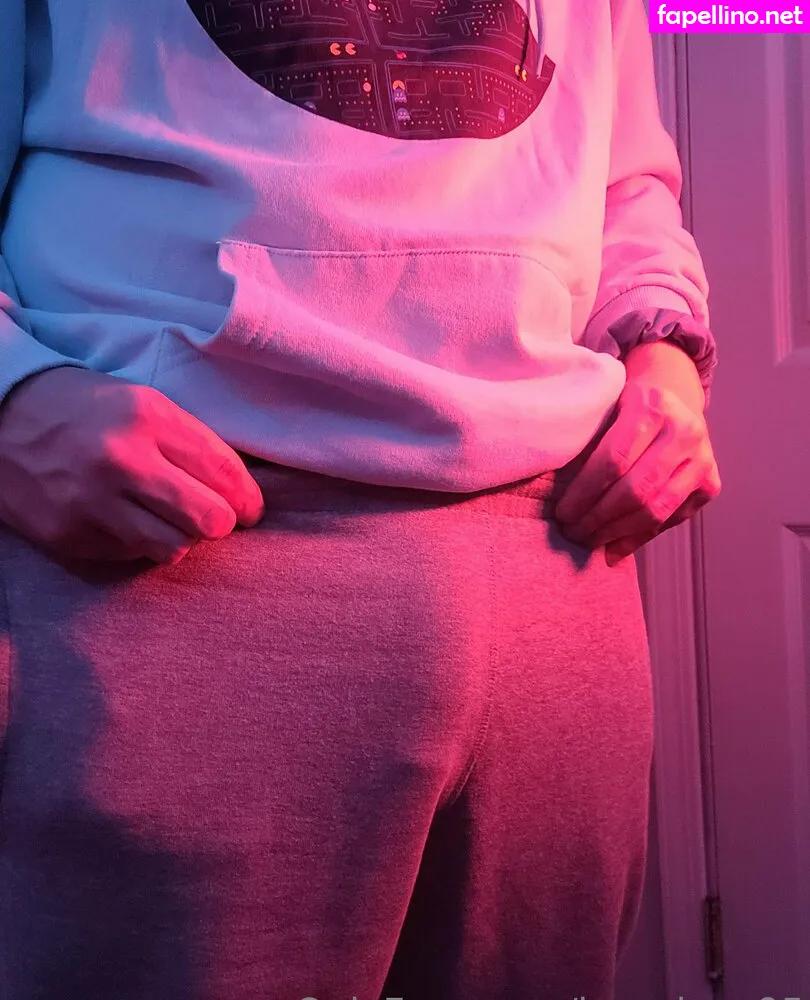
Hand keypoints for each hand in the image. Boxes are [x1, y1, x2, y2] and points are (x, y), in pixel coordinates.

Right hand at [0, 367, 264, 563]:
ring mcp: (93, 502)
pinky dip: (140, 543)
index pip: (225, 473)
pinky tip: (127, 520)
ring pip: (175, 548)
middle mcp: (124, 460)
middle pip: (210, 520)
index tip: (250, 510)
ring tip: (170, 521)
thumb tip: (239, 492)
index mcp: (150, 417)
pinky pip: (132, 555)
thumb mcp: (143, 402)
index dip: (248, 500)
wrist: (2, 414)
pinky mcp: (70, 534)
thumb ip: (191, 443)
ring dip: (181, 538)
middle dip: (220, 522)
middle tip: (212, 517)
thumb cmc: (86, 408)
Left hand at [554, 378, 721, 564]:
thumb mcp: (607, 407)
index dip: (585, 492)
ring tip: (588, 540)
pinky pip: (671, 519)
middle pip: (636, 489)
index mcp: (654, 407)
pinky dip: (639, 537)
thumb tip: (558, 493)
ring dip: (617, 532)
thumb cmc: (628, 405)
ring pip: (656, 510)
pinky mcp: (711, 483)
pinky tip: (613, 548)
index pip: (614, 460)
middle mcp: (685, 432)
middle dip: (598, 518)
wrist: (674, 394)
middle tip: (571, 531)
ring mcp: (703, 459)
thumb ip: (589, 443)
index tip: (562, 512)